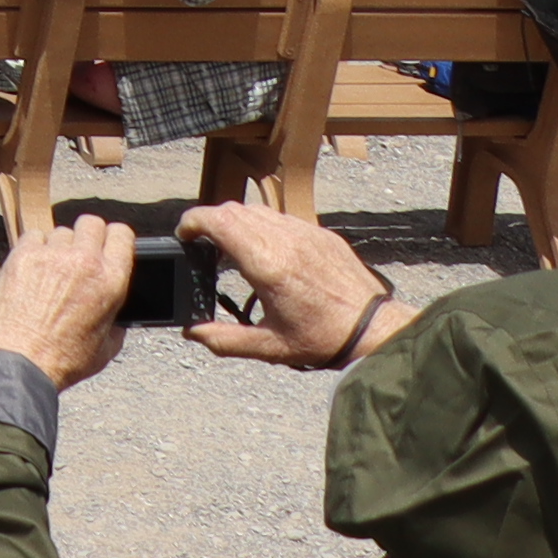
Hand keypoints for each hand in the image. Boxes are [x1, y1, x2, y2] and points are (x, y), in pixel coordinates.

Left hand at [0, 213, 136, 386]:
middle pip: (91, 223)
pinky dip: (34, 248)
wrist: (21, 361)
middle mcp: (84, 261)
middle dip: (88, 235)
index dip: (116, 238)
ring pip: (60, 231)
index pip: (122, 234)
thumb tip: (115, 311)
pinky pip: (33, 236)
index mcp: (111, 281)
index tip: (109, 244)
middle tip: (80, 254)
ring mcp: (51, 255)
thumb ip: (117, 319)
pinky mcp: (22, 254)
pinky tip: (33, 270)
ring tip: (52, 271)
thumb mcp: (108, 346)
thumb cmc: (64, 359)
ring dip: (59, 246)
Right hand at [183, 200, 410, 369]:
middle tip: (204, 245)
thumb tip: (192, 333)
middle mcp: (284, 240)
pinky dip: (264, 226)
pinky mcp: (321, 234)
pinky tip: (268, 251)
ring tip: (234, 248)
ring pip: (257, 210)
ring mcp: (305, 232)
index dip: (192, 221)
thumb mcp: (269, 347)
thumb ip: (224, 340)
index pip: (217, 220)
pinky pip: (283, 217)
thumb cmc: (323, 339)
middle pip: (232, 210)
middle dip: (210, 222)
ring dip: (236, 222)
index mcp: (266, 265)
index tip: (184, 235)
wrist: (374, 330)